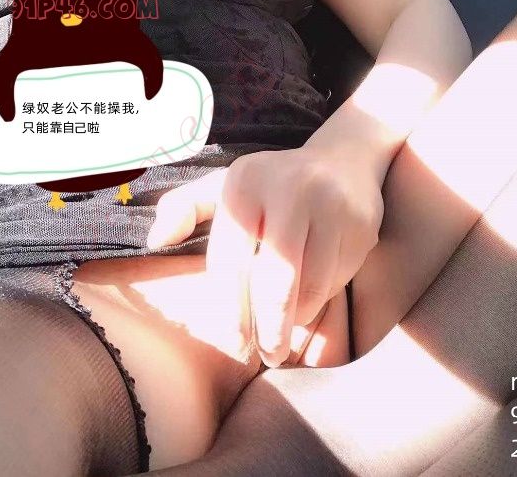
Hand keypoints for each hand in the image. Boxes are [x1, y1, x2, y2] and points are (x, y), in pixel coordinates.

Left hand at [147, 145, 383, 366]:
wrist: (346, 159)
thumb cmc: (273, 183)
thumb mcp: (224, 185)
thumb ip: (184, 208)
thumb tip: (155, 240)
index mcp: (245, 182)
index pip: (232, 259)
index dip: (232, 308)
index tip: (235, 341)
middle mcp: (291, 190)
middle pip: (276, 279)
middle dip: (270, 327)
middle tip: (267, 356)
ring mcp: (331, 207)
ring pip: (312, 285)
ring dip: (298, 318)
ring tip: (287, 332)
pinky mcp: (360, 225)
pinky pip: (338, 279)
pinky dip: (323, 298)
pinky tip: (311, 300)